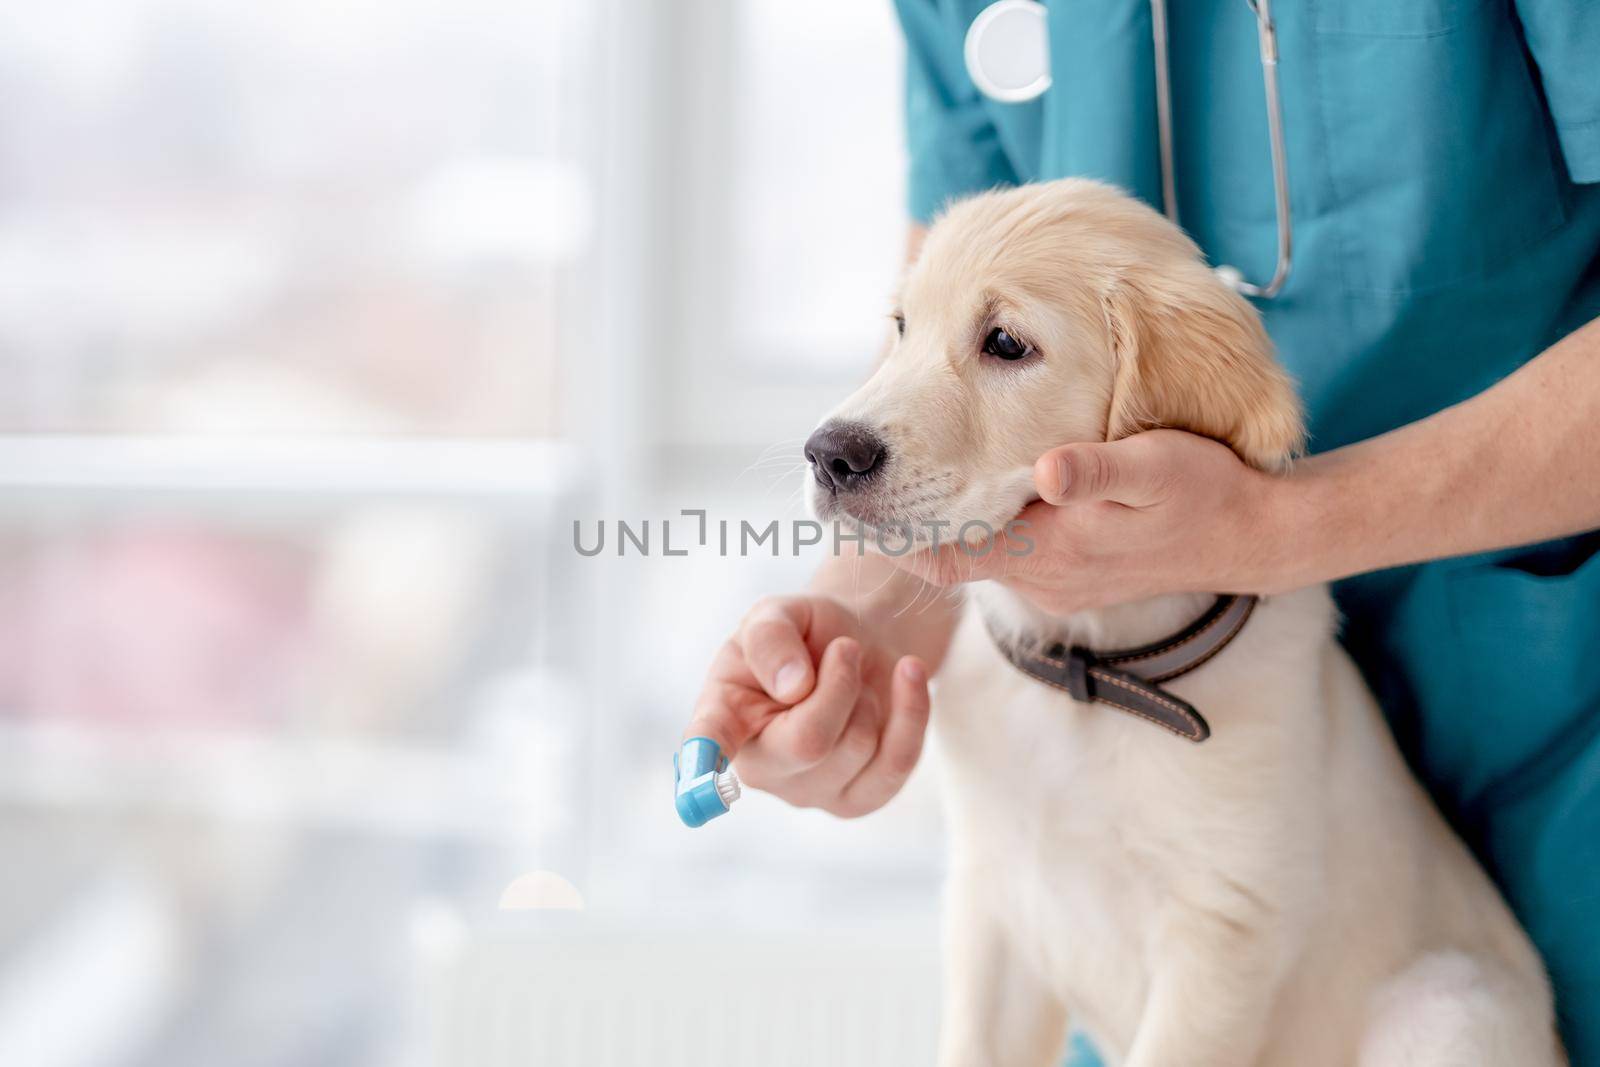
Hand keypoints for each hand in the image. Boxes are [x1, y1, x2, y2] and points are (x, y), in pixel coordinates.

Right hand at [685, 595, 930, 817]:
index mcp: (724, 715)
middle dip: (840, 683)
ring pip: (859, 747)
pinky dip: (912, 710)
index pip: (709, 742)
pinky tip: (908, 674)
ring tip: (856, 671)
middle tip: (845, 647)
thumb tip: (793, 688)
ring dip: (869, 693)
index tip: (697, 784)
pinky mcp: (858, 800)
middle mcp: (759, 766)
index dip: (702, 763)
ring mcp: (808, 792)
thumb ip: (771, 638)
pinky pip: (898, 762)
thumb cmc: (806, 633)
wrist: (859, 646)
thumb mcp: (779, 613)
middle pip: (809, 741)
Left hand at [890, 430, 1292, 613]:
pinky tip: (981, 487)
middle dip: (908, 523)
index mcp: (1045, 552)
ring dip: (946, 524)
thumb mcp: (1155, 468)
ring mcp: (1053, 583)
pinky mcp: (1070, 577)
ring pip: (975, 558)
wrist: (1250, 538)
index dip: (893, 532)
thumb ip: (1098, 471)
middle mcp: (1039, 578)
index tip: (855, 499)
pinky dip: (984, 528)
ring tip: (912, 473)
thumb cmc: (1203, 492)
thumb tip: (1047, 471)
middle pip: (947, 559)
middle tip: (865, 479)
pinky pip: (1007, 556)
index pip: (941, 556)